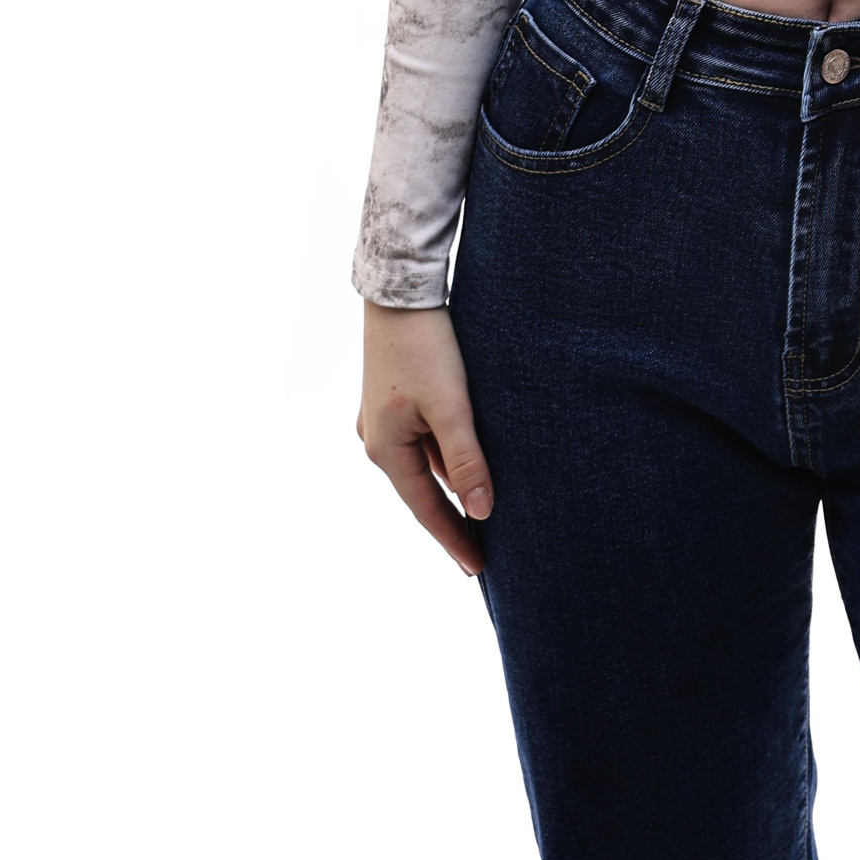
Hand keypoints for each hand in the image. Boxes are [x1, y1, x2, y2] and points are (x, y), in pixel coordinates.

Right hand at [357, 302, 492, 574]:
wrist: (400, 289)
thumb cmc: (426, 345)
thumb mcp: (451, 405)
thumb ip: (467, 459)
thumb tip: (480, 512)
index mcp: (385, 449)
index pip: (427, 509)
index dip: (455, 539)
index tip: (480, 570)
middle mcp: (377, 438)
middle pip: (422, 491)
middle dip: (453, 519)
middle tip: (483, 552)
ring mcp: (383, 418)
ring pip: (424, 464)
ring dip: (451, 485)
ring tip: (482, 512)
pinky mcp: (395, 396)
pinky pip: (424, 440)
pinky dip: (446, 456)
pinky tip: (470, 460)